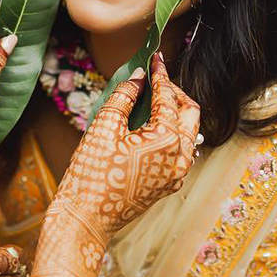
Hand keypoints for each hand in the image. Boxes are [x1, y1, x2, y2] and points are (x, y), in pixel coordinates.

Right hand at [50, 52, 199, 241]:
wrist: (86, 218)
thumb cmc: (90, 173)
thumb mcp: (103, 127)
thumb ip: (124, 96)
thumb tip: (138, 77)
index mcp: (166, 140)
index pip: (168, 97)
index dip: (160, 75)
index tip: (154, 58)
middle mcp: (180, 157)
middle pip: (190, 113)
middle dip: (174, 93)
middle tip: (155, 82)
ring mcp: (177, 174)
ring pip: (188, 133)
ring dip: (174, 114)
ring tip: (151, 103)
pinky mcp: (169, 184)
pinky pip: (179, 151)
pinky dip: (169, 134)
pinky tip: (148, 128)